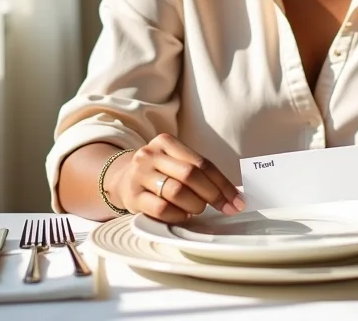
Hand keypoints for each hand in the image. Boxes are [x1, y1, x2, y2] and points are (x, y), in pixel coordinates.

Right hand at [109, 134, 244, 222]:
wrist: (121, 178)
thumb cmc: (158, 172)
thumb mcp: (174, 161)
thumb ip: (198, 171)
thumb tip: (232, 193)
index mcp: (166, 142)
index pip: (202, 163)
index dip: (223, 183)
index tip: (237, 200)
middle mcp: (150, 155)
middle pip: (190, 175)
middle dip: (213, 195)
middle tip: (223, 207)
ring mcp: (139, 175)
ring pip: (176, 191)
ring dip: (195, 205)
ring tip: (198, 209)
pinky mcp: (132, 197)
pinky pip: (162, 209)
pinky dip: (178, 215)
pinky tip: (183, 215)